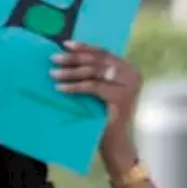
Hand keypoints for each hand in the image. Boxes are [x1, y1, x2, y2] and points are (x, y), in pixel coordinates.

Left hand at [50, 41, 143, 172]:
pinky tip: (61, 88)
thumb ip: (96, 72)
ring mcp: (129, 86)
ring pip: (94, 72)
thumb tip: (70, 53)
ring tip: (53, 74)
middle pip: (98, 60)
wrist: (116, 142)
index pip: (104, 53)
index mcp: (130, 69)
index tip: (65, 45)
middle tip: (54, 59)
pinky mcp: (121, 98)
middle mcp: (133, 75)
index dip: (84, 47)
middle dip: (74, 59)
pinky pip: (93, 87)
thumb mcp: (103, 89)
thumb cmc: (105, 115)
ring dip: (71, 72)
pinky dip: (75, 87)